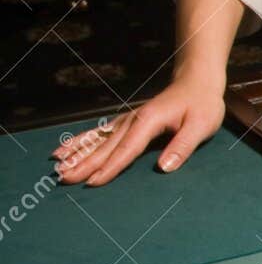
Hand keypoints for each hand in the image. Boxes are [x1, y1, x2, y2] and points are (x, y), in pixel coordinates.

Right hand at [56, 72, 225, 186]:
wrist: (197, 82)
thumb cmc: (202, 104)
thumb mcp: (201, 126)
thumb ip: (182, 147)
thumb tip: (163, 167)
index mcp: (148, 122)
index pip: (126, 150)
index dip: (110, 167)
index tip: (93, 182)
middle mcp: (133, 120)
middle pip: (105, 146)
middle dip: (84, 164)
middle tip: (64, 178)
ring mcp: (127, 120)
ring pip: (97, 139)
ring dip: (77, 153)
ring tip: (57, 166)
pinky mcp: (127, 122)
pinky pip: (99, 133)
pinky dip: (81, 141)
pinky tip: (65, 149)